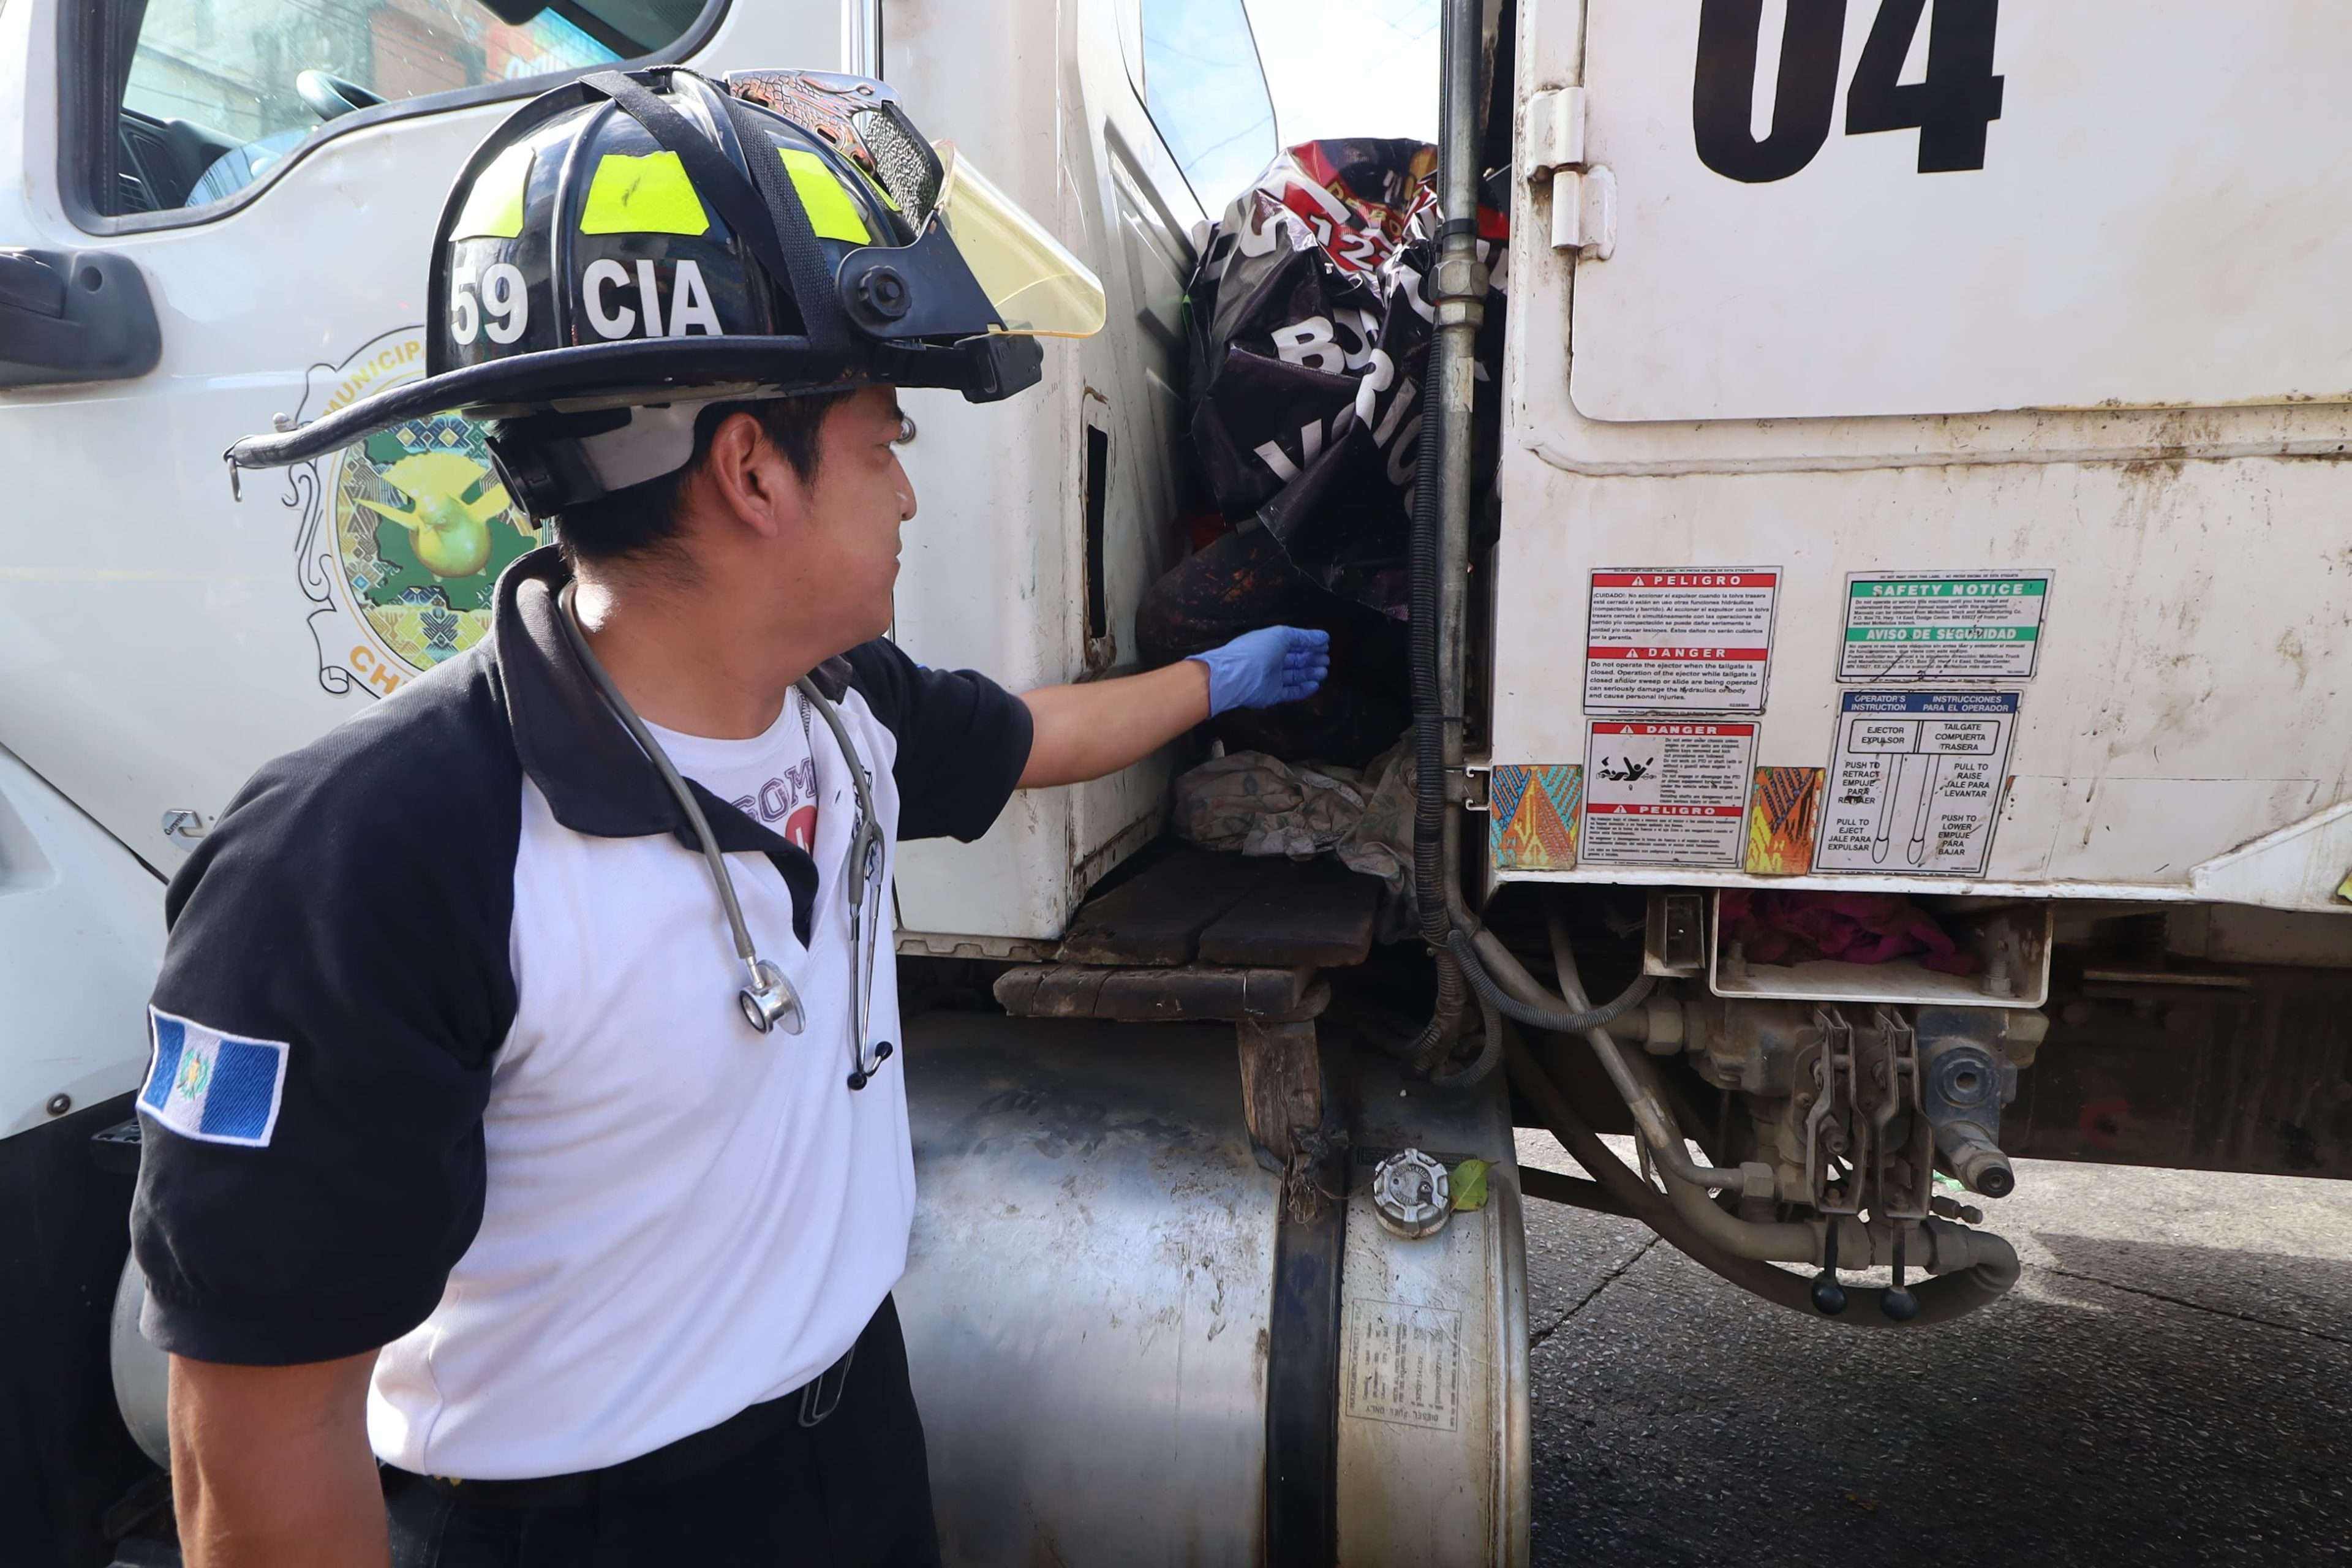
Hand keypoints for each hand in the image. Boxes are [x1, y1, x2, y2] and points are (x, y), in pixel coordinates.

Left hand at [1187, 626, 1330, 715]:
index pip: (1293, 643)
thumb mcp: (1281, 635)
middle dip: (1311, 659)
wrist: (1238, 675)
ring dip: (1310, 673)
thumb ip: (1303, 636)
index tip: (1325, 645)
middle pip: (1295, 660)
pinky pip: (1290, 692)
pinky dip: (1303, 689)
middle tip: (1327, 660)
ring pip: (1294, 676)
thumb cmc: (1258, 649)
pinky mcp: (1272, 695)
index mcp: (1270, 643)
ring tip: (1324, 671)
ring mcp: (1271, 679)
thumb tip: (1324, 636)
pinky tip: (1315, 685)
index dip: (1309, 644)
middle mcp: (1270, 660)